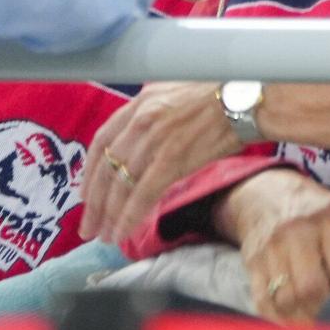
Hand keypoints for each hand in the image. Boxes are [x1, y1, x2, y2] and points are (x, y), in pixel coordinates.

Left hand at [81, 80, 244, 243]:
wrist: (244, 99)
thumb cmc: (216, 96)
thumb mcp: (172, 94)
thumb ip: (151, 114)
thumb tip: (140, 138)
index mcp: (139, 103)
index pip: (102, 140)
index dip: (90, 172)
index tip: (85, 194)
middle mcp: (141, 119)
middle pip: (106, 168)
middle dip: (93, 202)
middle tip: (87, 225)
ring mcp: (154, 140)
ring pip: (121, 184)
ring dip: (109, 215)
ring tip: (104, 234)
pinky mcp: (172, 160)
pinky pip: (142, 194)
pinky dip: (129, 216)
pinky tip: (123, 232)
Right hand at [216, 169, 329, 325]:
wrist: (265, 193)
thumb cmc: (317, 211)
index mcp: (328, 220)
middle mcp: (297, 233)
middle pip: (311, 287)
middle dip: (328, 315)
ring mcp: (271, 250)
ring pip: (285, 298)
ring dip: (304, 324)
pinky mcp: (253, 264)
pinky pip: (262, 300)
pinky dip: (277, 322)